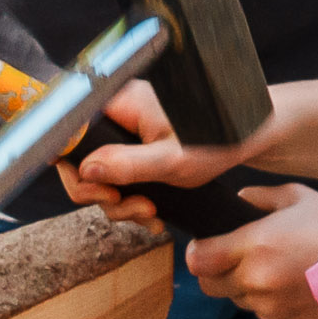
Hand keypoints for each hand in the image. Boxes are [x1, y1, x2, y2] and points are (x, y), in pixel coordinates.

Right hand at [73, 81, 255, 225]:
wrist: (250, 136)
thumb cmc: (218, 139)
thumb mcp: (171, 161)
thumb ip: (127, 164)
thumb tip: (87, 169)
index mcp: (118, 103)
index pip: (68, 135)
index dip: (76, 170)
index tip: (106, 194)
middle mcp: (117, 113)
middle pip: (80, 160)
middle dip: (103, 195)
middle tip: (135, 209)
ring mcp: (125, 131)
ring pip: (99, 175)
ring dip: (121, 203)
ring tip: (152, 215)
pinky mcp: (135, 147)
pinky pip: (118, 176)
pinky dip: (131, 199)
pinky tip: (153, 214)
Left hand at [181, 182, 317, 318]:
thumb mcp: (301, 197)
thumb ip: (260, 197)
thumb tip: (238, 201)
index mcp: (255, 244)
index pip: (197, 259)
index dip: (198, 251)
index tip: (209, 244)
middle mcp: (257, 280)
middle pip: (208, 284)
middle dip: (217, 270)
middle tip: (240, 256)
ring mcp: (269, 307)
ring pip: (236, 299)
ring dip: (245, 286)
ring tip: (277, 268)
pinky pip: (261, 313)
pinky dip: (269, 302)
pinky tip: (295, 285)